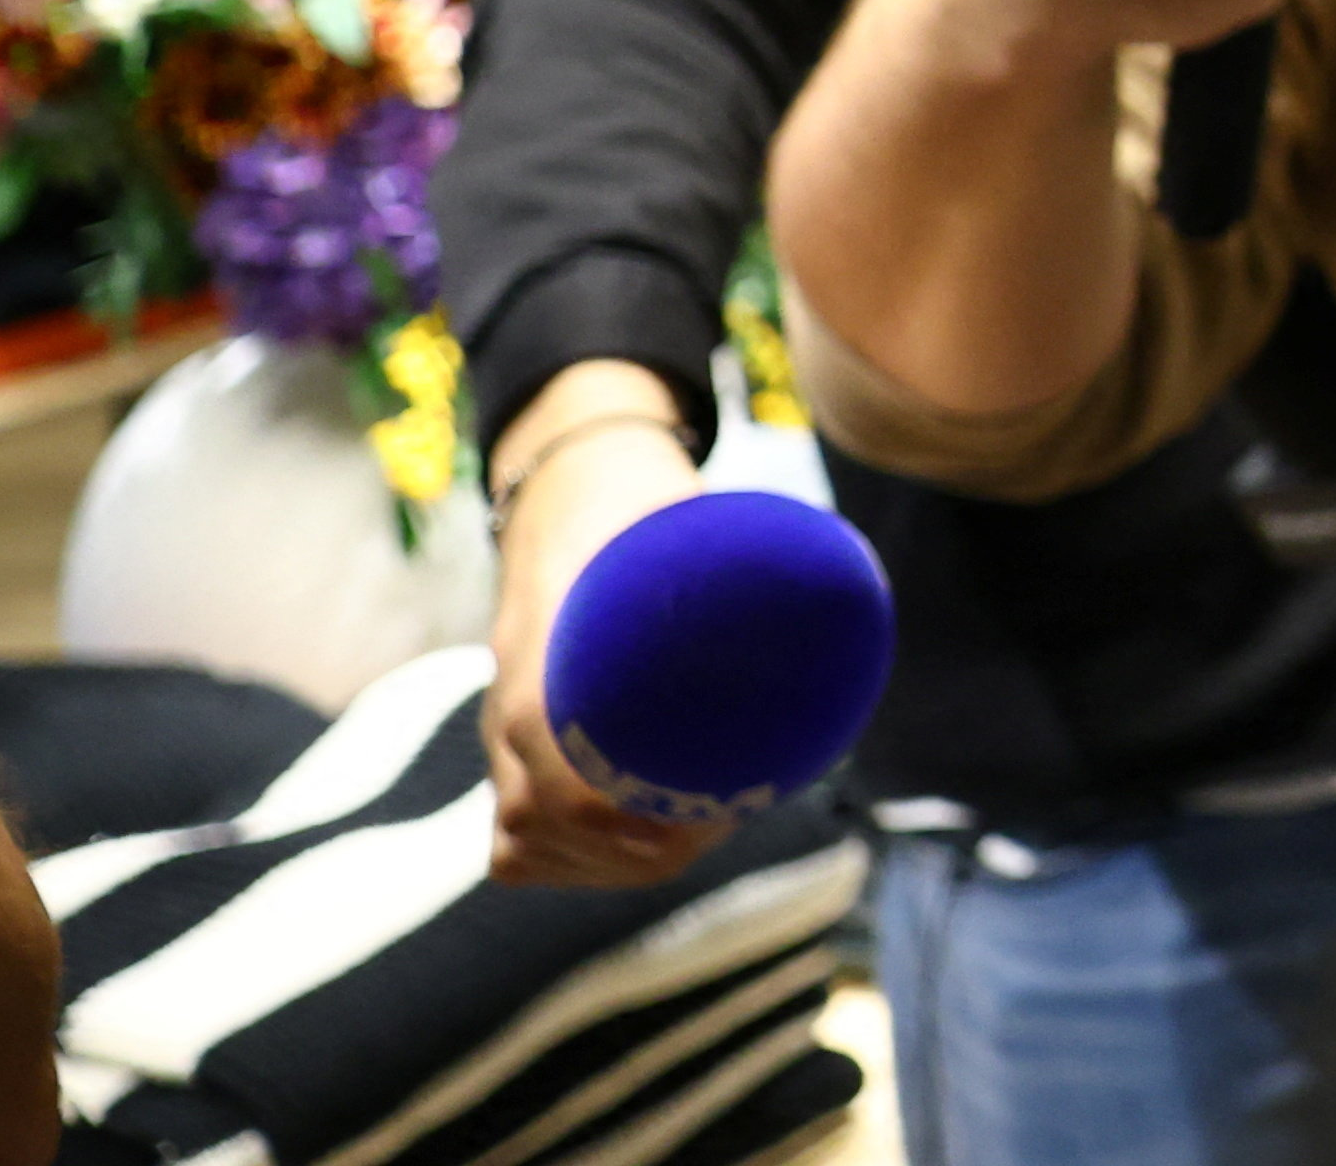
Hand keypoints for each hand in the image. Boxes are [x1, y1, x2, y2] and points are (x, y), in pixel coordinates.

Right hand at [480, 364, 724, 887]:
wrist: (571, 478)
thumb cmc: (641, 502)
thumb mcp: (688, 522)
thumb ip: (744, 567)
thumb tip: (837, 592)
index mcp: (543, 659)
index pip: (561, 783)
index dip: (637, 818)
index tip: (716, 810)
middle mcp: (506, 702)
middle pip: (543, 825)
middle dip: (637, 842)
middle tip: (721, 816)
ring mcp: (499, 727)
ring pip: (522, 839)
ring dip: (607, 856)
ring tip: (688, 830)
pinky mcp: (508, 741)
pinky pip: (512, 836)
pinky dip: (569, 857)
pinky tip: (636, 840)